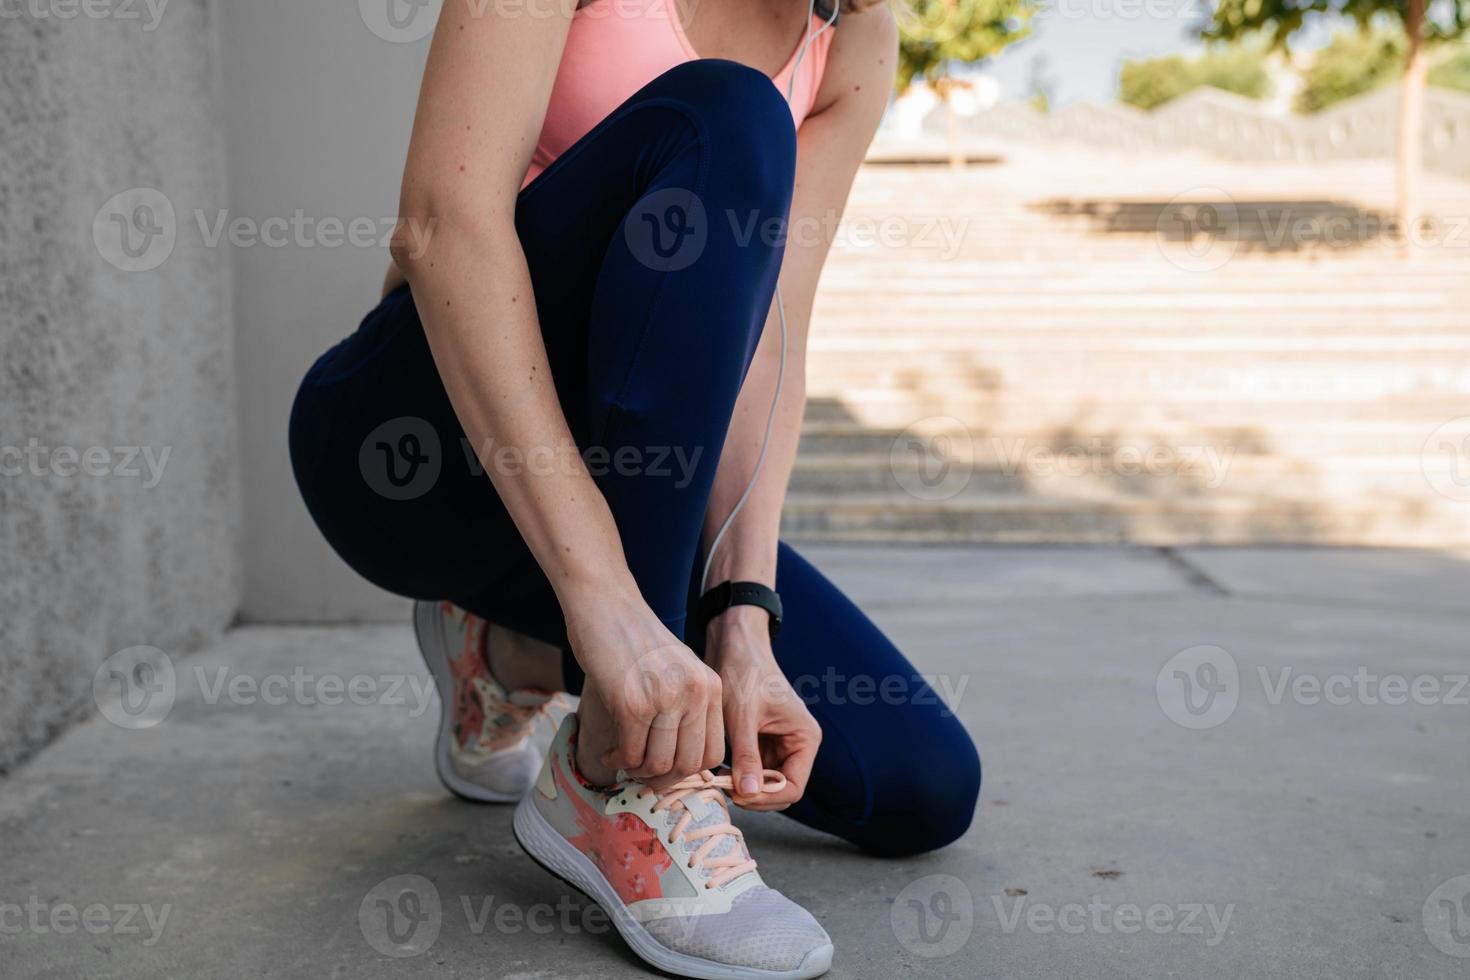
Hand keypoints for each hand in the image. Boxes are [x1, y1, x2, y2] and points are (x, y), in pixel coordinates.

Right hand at [566, 586, 724, 786]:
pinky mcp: (631, 702)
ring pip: (659, 764)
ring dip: (637, 771)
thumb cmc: (636, 639)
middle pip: (688, 765)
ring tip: (623, 760)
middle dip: (662, 779)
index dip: (687, 772)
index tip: (666, 770)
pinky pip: (631, 753)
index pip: (714, 753)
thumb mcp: (678, 670)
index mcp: (711, 686)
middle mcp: (694, 693)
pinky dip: (619, 760)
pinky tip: (610, 751)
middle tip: (641, 774)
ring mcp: (664, 698)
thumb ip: (686, 706)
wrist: (606, 604)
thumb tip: (678, 762)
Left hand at [706, 606, 820, 811]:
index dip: (767, 797)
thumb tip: (748, 794)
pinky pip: (752, 770)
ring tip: (717, 779)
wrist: (734, 644)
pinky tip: (717, 770)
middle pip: (780, 789)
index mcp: (804, 738)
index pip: (794, 786)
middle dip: (754, 794)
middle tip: (723, 789)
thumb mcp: (742, 716)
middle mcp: (797, 744)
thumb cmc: (744, 672)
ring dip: (743, 786)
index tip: (737, 794)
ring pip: (764, 783)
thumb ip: (746, 756)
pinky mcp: (761, 742)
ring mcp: (779, 745)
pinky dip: (737, 775)